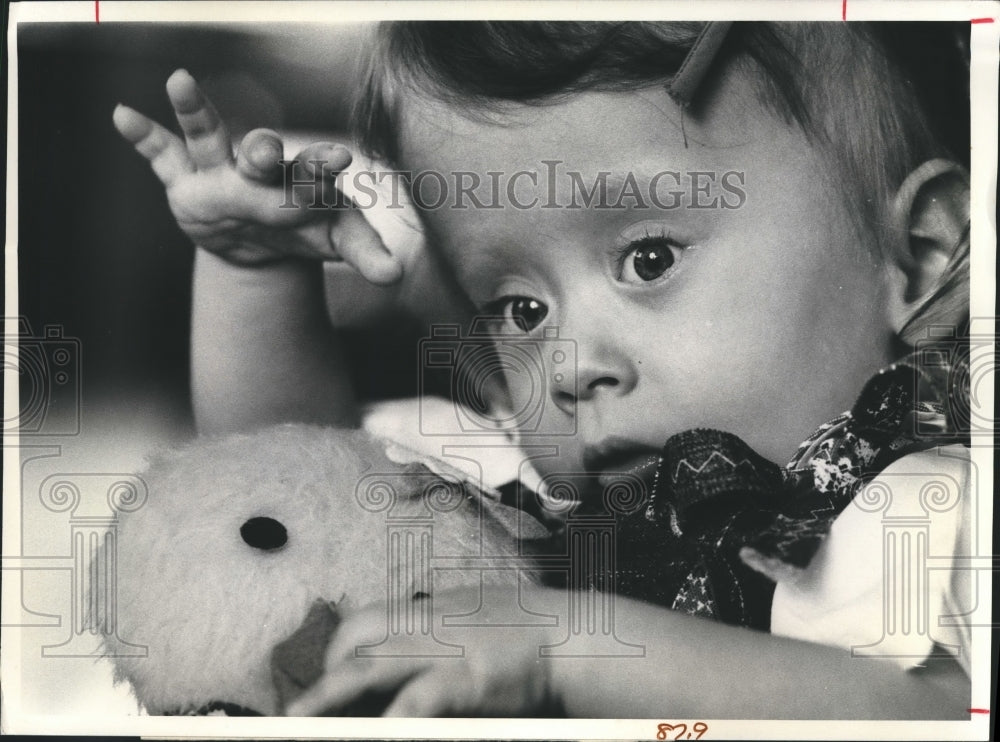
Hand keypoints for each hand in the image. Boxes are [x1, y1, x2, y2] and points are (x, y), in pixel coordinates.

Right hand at [112, 69, 400, 282]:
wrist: (268, 237)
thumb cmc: (310, 228)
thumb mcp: (337, 241)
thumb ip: (366, 253)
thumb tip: (396, 274)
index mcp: (300, 182)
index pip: (312, 175)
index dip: (322, 166)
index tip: (339, 158)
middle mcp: (258, 171)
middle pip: (259, 155)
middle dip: (262, 151)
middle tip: (268, 149)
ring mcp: (219, 172)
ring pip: (208, 137)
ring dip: (195, 111)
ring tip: (178, 79)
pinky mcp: (186, 181)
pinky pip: (162, 155)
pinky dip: (143, 137)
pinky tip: (122, 115)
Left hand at [285, 585, 565, 716]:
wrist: (571, 638)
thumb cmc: (527, 628)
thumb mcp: (476, 611)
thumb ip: (441, 622)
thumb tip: (410, 640)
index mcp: (429, 607)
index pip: (366, 617)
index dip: (339, 645)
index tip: (332, 672)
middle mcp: (428, 623)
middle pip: (357, 636)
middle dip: (325, 671)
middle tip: (305, 708)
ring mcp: (443, 651)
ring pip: (371, 667)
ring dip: (330, 694)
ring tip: (300, 720)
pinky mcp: (464, 680)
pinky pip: (416, 701)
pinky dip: (392, 720)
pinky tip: (381, 730)